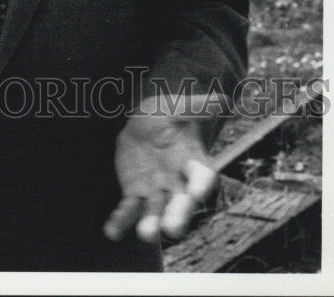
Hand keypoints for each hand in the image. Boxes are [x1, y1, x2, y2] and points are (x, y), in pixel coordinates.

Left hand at [103, 103, 216, 243]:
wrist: (143, 122)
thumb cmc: (167, 114)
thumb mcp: (178, 106)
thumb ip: (197, 106)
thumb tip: (222, 99)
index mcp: (195, 163)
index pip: (202, 177)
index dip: (200, 185)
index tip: (196, 193)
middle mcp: (179, 183)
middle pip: (181, 203)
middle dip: (177, 216)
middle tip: (173, 229)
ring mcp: (157, 192)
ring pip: (156, 211)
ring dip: (150, 224)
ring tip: (145, 234)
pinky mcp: (135, 194)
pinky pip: (129, 209)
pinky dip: (121, 220)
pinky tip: (111, 231)